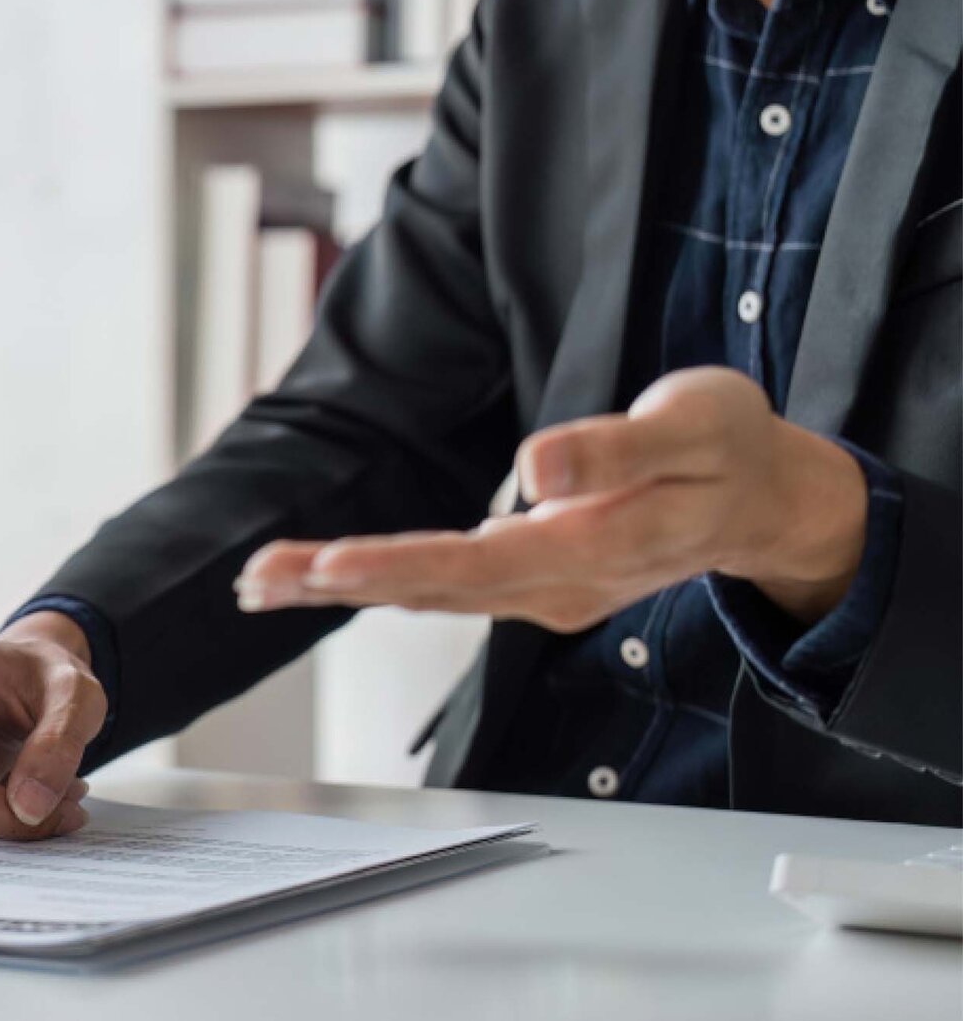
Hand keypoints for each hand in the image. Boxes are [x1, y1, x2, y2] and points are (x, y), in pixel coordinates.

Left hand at [234, 367, 868, 631]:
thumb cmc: (727, 450)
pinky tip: (323, 575)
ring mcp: (543, 591)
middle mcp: (559, 586)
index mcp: (595, 548)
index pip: (477, 564)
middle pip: (433, 589)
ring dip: (342, 587)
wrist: (765, 502)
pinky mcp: (532, 578)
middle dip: (339, 583)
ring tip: (259, 581)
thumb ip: (618, 449)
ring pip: (429, 593)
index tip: (326, 564)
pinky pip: (442, 585)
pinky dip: (378, 579)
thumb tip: (536, 468)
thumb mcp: (696, 428)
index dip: (397, 565)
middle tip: (254, 580)